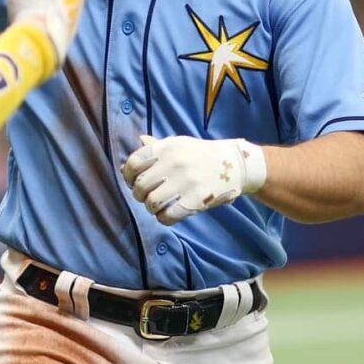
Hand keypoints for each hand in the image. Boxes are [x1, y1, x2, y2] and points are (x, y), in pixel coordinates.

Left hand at [121, 135, 267, 225]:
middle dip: (139, 194)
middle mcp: (175, 162)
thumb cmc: (199, 154)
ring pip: (152, 203)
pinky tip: (167, 214)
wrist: (236, 164)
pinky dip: (163, 218)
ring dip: (151, 207)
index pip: (133, 163)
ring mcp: (186, 181)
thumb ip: (154, 149)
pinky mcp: (197, 199)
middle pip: (140, 186)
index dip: (128, 176)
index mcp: (167, 147)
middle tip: (147, 196)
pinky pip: (168, 216)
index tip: (133, 181)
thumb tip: (129, 159)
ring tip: (157, 205)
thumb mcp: (178, 144)